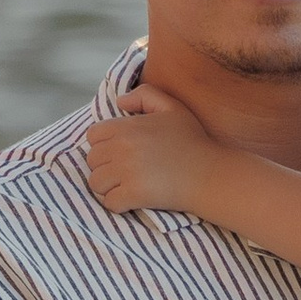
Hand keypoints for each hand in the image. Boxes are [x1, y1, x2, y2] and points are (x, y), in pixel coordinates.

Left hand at [83, 80, 218, 216]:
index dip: (103, 145)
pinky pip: (109, 202)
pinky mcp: (133, 194)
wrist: (209, 173)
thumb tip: (120, 102)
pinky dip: (117, 204)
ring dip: (107, 187)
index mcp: (127, 127)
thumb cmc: (192, 141)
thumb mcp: (171, 107)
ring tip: (124, 186)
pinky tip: (130, 200)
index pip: (93, 136)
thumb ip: (144, 95)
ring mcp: (126, 172)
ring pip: (96, 183)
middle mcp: (122, 147)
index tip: (118, 152)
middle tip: (123, 172)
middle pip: (92, 160)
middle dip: (104, 167)